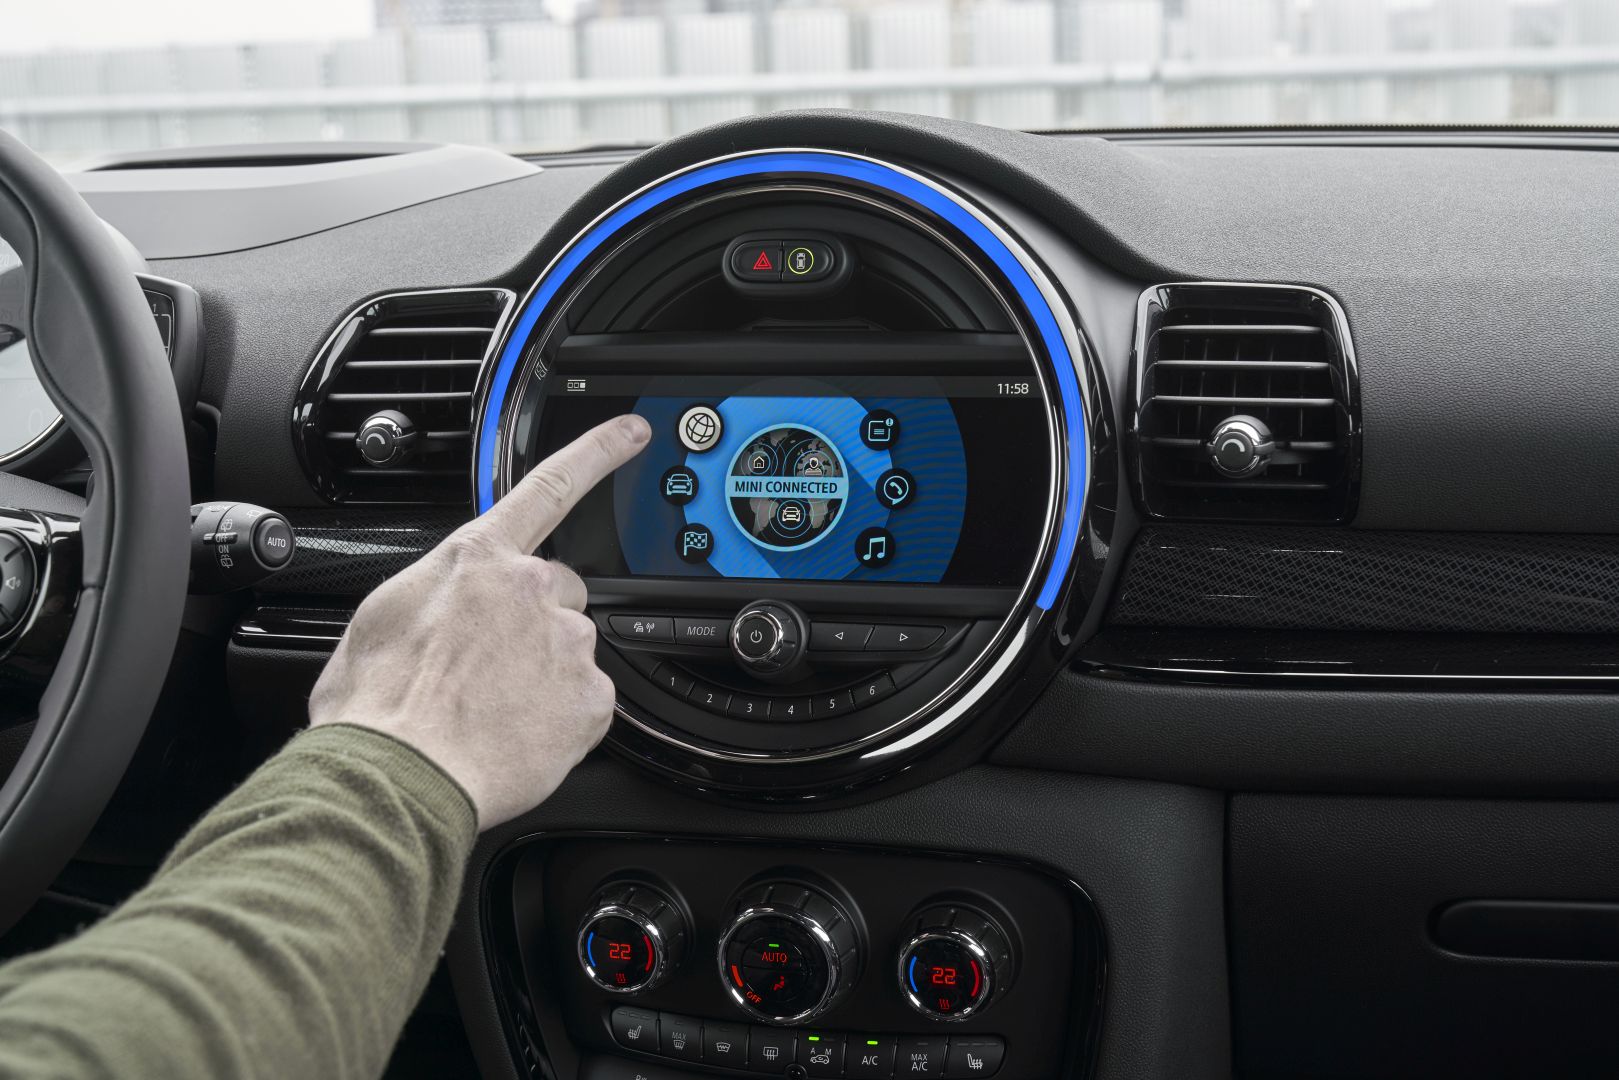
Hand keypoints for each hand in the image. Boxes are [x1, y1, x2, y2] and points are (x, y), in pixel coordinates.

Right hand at [308, 414, 651, 827]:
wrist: (399, 775)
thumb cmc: (377, 707)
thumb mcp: (382, 620)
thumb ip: (432, 593)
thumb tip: (439, 603)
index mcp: (476, 560)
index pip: (549, 486)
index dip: (598, 452)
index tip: (632, 431)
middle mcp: (530, 589)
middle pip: (558, 589)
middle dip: (534, 619)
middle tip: (489, 666)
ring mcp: (567, 643)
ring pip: (571, 648)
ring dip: (544, 672)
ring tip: (492, 709)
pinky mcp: (592, 698)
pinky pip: (586, 702)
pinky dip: (561, 718)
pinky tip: (518, 734)